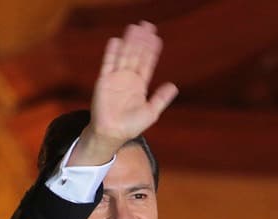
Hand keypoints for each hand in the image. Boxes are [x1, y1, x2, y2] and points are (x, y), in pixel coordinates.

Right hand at [78, 21, 178, 160]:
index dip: (151, 51)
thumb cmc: (131, 126)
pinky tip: (116, 41)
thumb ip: (161, 98)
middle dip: (141, 41)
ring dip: (128, 42)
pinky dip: (111, 53)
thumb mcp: (151, 112)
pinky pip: (108, 64)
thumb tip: (174, 86)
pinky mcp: (104, 81)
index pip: (147, 63)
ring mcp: (116, 78)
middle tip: (146, 25)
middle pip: (136, 55)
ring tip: (134, 28)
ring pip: (123, 56)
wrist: (112, 133)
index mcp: (140, 85)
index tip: (156, 38)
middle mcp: (128, 79)